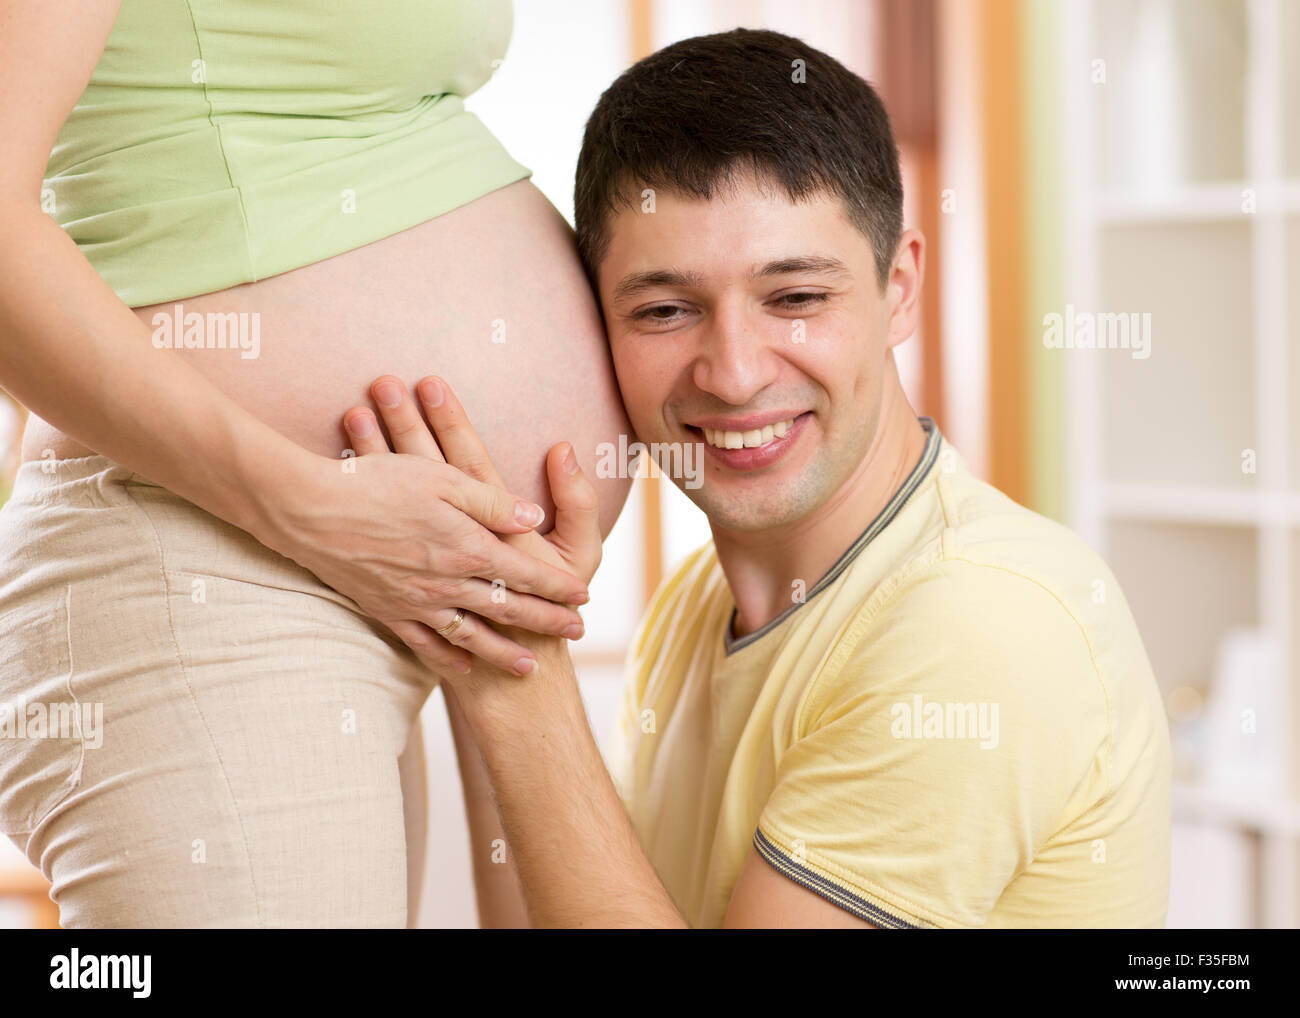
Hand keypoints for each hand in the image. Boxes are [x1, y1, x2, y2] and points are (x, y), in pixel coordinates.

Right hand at [340, 374, 601, 679]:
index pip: (527, 573)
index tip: (584, 596)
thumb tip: (532, 517)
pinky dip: (449, 658)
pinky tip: (464, 665)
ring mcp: (417, 602)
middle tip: (578, 634)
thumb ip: (491, 502)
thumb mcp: (442, 479)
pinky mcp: (388, 611)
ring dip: (505, 651)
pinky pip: (426, 643)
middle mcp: (448, 583)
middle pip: (510, 609)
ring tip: (531, 666)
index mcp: (468, 547)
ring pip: (473, 636)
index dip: (558, 586)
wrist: (309, 511)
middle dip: (547, 622)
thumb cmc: (377, 484)